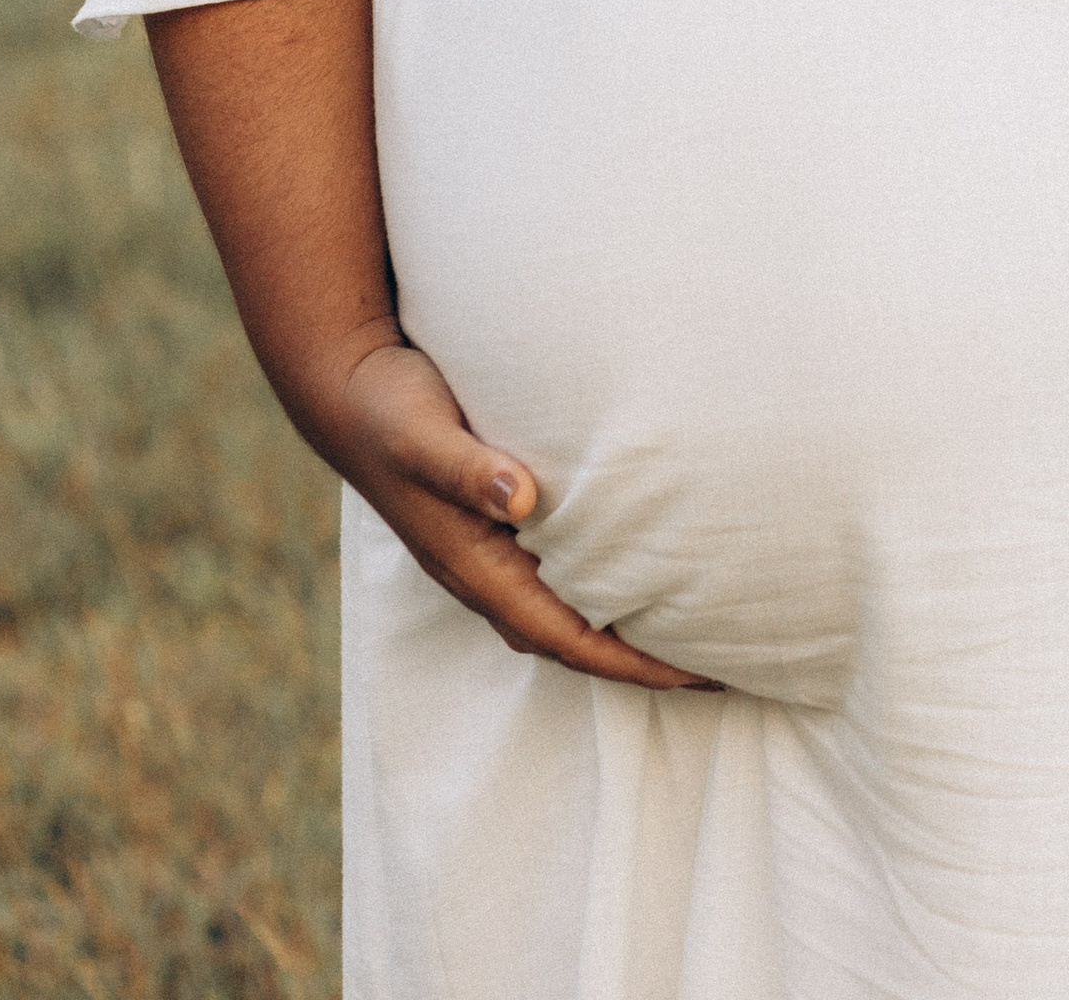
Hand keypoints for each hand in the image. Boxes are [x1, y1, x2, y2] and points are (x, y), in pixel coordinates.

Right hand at [304, 331, 713, 690]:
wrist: (349, 392)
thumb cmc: (390, 409)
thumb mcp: (422, 434)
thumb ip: (467, 468)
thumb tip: (521, 499)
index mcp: (474, 565)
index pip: (564, 635)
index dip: (628, 661)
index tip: (690, 676)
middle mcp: (486, 573)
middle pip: (574, 642)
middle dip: (641, 664)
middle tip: (719, 669)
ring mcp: (491, 554)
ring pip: (568, 614)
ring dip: (626, 633)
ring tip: (695, 636)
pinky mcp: (498, 527)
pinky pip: (561, 577)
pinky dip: (604, 591)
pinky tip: (643, 572)